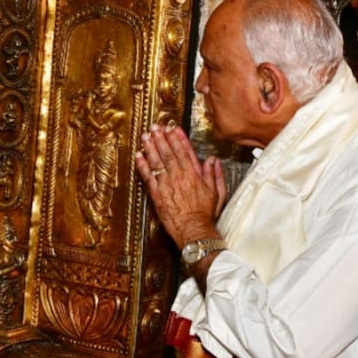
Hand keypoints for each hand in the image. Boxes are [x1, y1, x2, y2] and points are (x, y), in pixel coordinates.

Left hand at [134, 124, 227, 246]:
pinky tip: (139, 155)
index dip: (178, 138)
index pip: (185, 151)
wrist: (194, 230)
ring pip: (158, 161)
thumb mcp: (218, 193)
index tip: (173, 128)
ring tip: (146, 135)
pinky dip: (143, 165)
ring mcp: (167, 184)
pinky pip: (148, 176)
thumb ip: (215, 174)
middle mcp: (180, 176)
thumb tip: (213, 160)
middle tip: (156, 127)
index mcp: (194, 174)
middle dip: (162, 138)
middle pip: (169, 153)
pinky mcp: (157, 194)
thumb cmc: (205, 214)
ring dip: (151, 146)